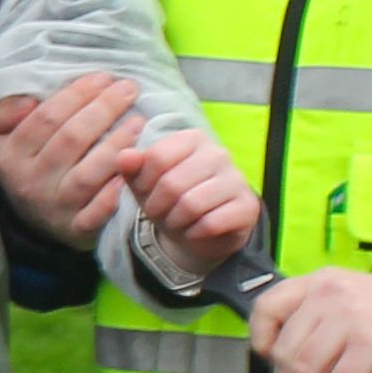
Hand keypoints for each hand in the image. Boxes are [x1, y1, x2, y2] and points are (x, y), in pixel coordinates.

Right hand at [0, 71, 147, 247]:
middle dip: (103, 109)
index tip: (103, 77)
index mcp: (9, 156)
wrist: (37, 222)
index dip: (77, 94)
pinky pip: (96, 213)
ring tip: (138, 121)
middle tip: (128, 89)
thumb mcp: (3, 139)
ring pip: (87, 173)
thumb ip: (6, 114)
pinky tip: (132, 169)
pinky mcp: (75, 230)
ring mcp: (53, 208)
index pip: (46, 118)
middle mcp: (29, 183)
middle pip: (71, 139)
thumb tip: (28, 100)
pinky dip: (114, 194)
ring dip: (115, 144)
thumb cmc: (29, 166)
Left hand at [129, 121, 260, 270]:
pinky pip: (212, 223)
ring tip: (177, 221)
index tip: (146, 192)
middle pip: (172, 183)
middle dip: (158, 206)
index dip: (144, 182)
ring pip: (192, 204)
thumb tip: (124, 157)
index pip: (157, 156)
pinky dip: (195, 233)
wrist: (198, 232)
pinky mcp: (247, 207)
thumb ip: (132, 167)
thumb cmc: (169, 201)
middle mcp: (218, 153)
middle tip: (160, 213)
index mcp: (192, 139)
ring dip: (176, 221)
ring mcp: (237, 179)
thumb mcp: (144, 184)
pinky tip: (196, 230)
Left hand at [246, 267, 371, 372]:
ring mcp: (350, 321)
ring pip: (303, 372)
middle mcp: (331, 295)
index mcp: (323, 281)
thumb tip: (285, 356)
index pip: (267, 307)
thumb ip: (319, 316)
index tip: (268, 362)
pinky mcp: (369, 349)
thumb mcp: (354, 299)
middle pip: (285, 349)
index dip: (261, 340)